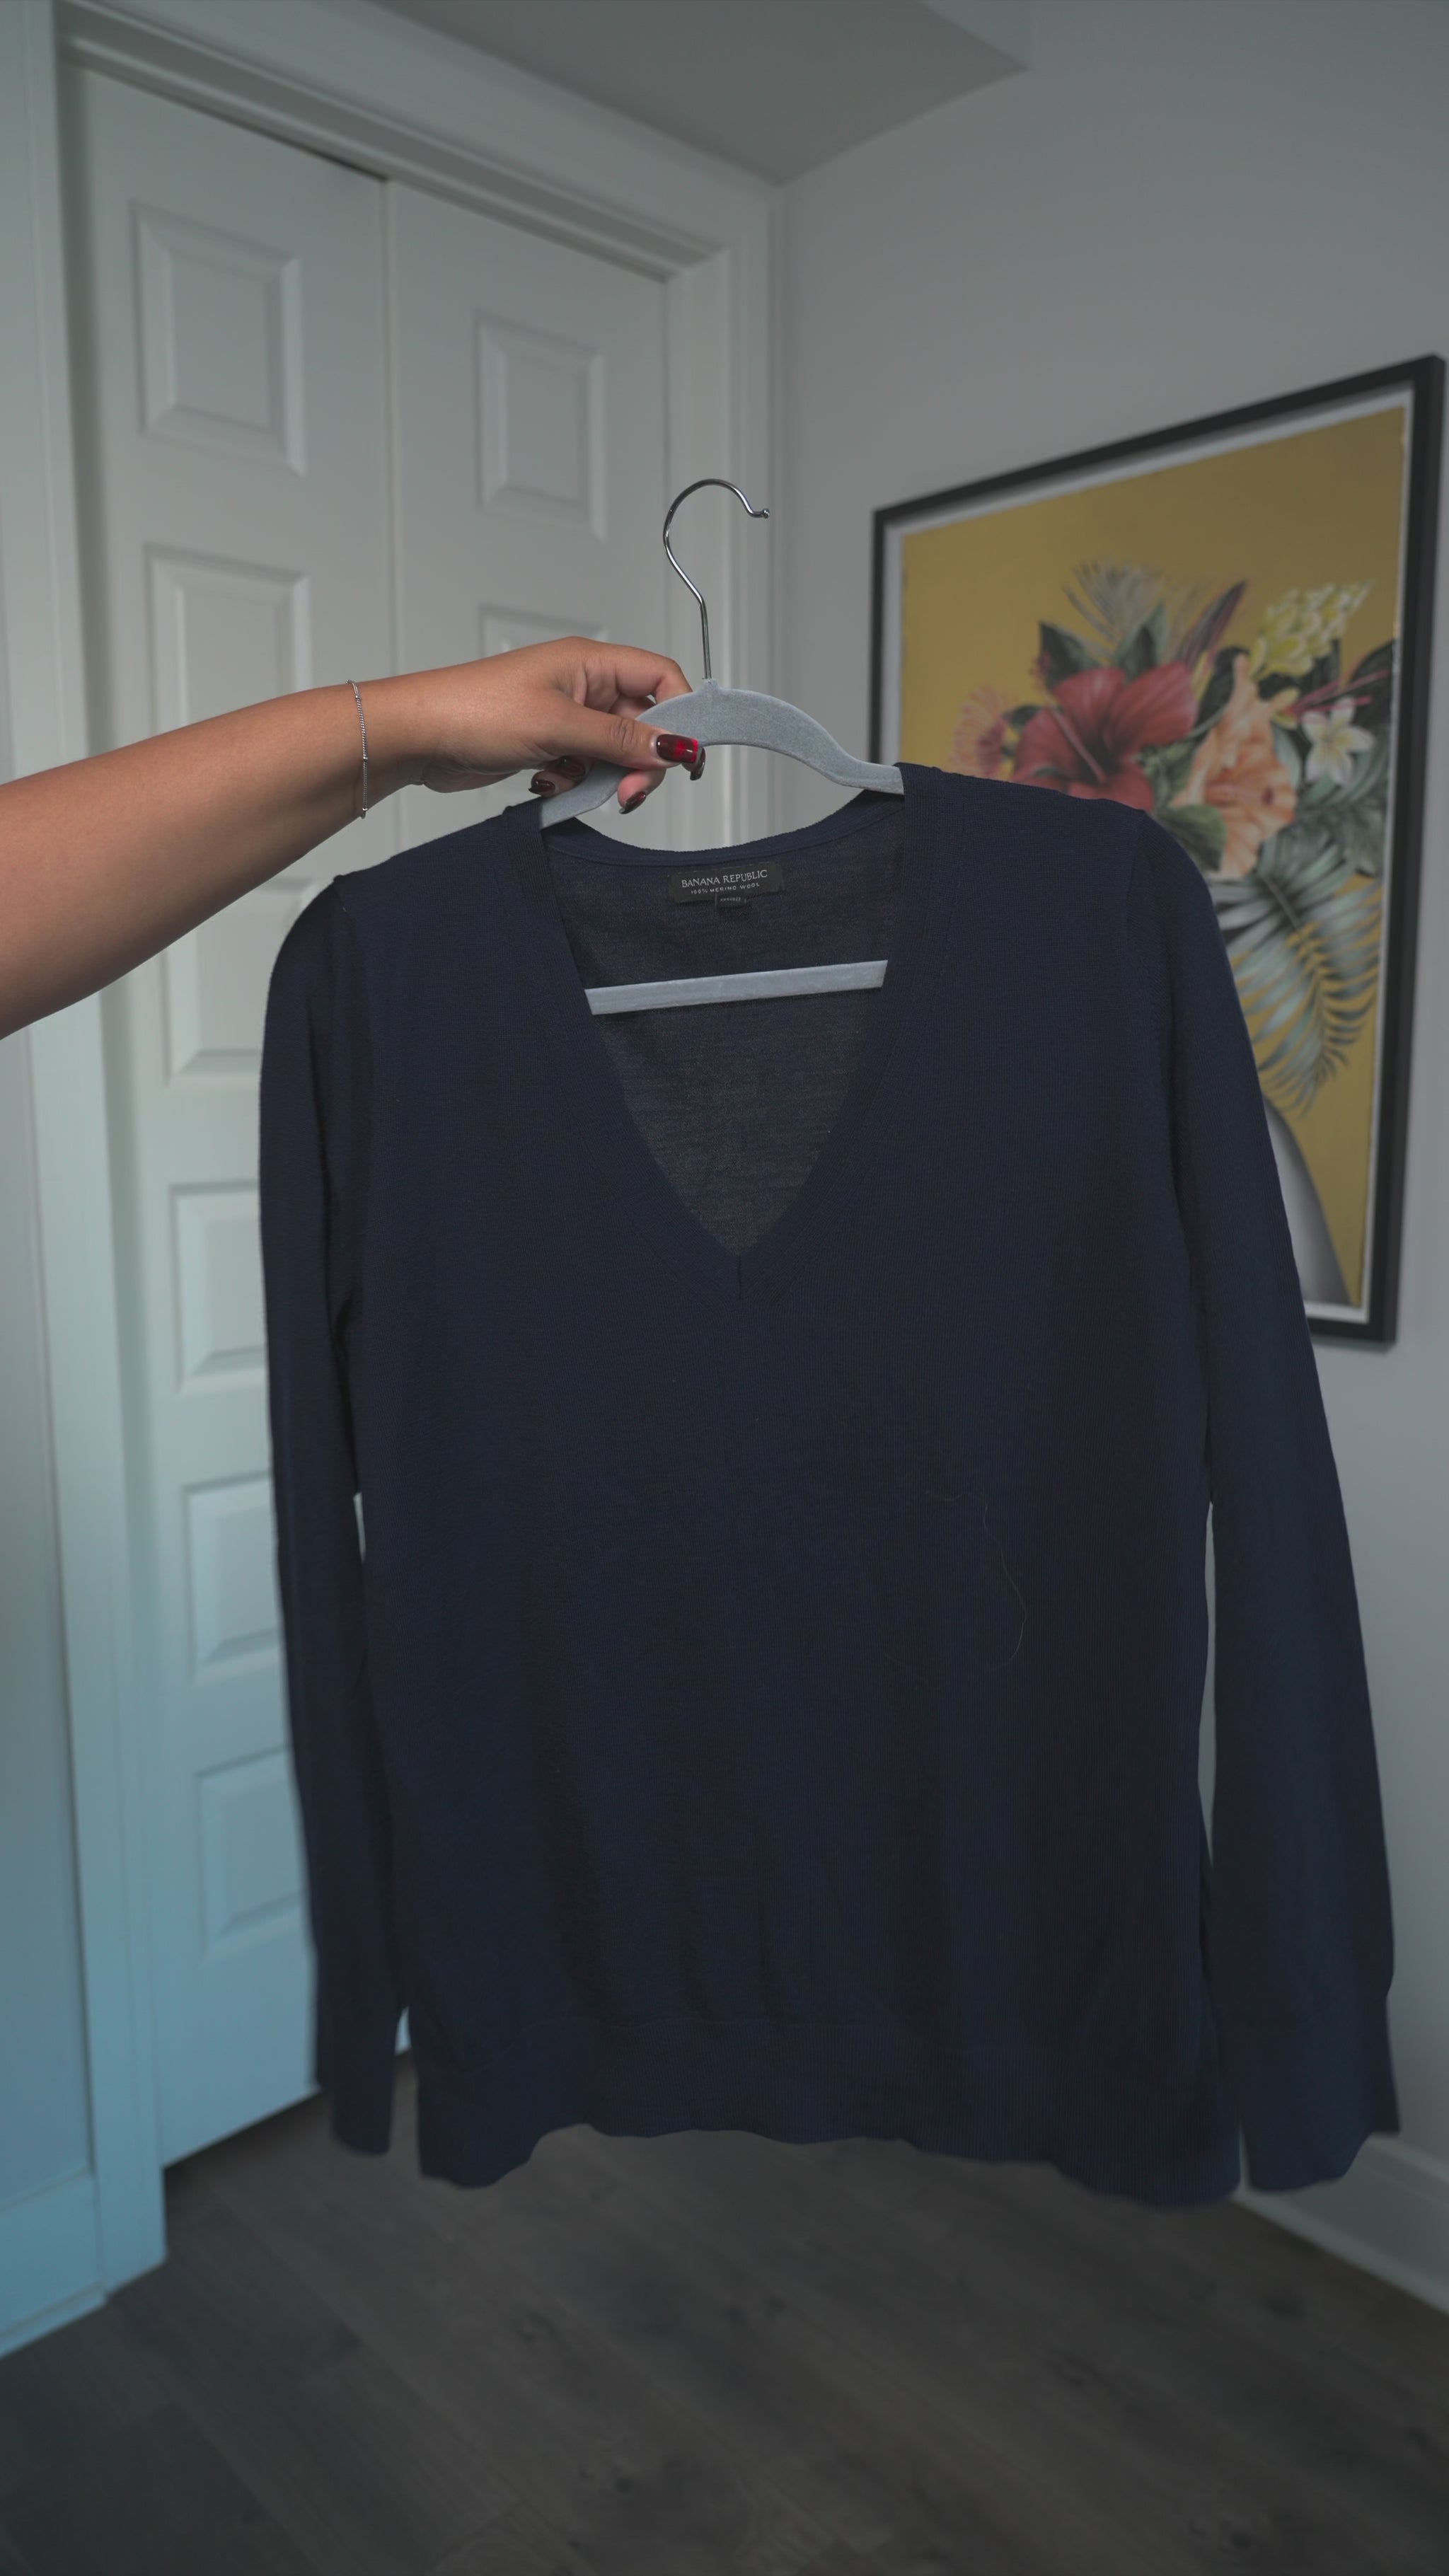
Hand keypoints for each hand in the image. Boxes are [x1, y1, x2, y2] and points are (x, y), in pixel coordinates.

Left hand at [369, 638, 702, 812]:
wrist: (419, 736)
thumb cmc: (473, 710)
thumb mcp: (559, 726)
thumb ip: (621, 739)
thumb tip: (674, 746)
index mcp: (590, 662)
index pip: (661, 678)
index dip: (682, 715)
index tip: (683, 757)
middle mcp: (583, 686)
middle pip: (643, 724)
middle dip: (642, 761)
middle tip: (627, 791)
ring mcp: (566, 716)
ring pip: (616, 751)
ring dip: (608, 776)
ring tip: (582, 786)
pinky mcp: (549, 744)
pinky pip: (586, 766)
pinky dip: (579, 782)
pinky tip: (553, 784)